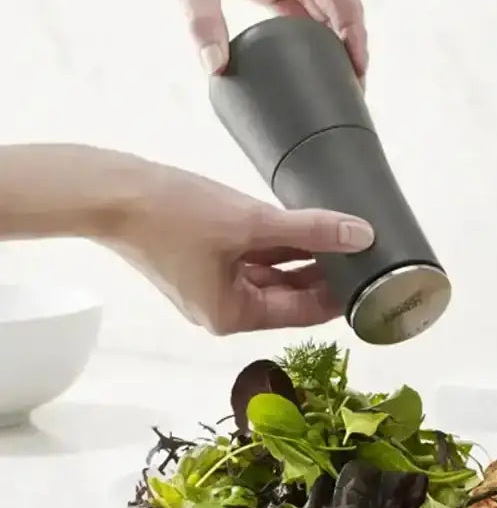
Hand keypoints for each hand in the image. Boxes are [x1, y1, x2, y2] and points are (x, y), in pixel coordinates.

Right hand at [107, 158, 374, 334]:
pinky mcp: (205, 260)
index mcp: (234, 316)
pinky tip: (309, 226)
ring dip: (306, 255)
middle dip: (326, 272)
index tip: (374, 276)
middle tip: (366, 250)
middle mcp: (224, 308)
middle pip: (290, 294)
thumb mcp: (253, 222)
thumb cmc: (174, 215)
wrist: (111, 191)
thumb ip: (312, 230)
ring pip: (274, 273)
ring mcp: (213, 285)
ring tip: (345, 235)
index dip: (341, 294)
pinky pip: (254, 257)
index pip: (304, 312)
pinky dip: (280, 244)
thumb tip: (361, 235)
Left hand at [132, 0, 366, 79]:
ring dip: (327, 38)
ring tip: (337, 77)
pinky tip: (310, 58)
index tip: (358, 66)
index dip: (353, 30)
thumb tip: (216, 69)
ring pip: (317, 5)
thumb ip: (205, 25)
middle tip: (354, 83)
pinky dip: (302, 31)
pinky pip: (292, 6)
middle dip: (346, 40)